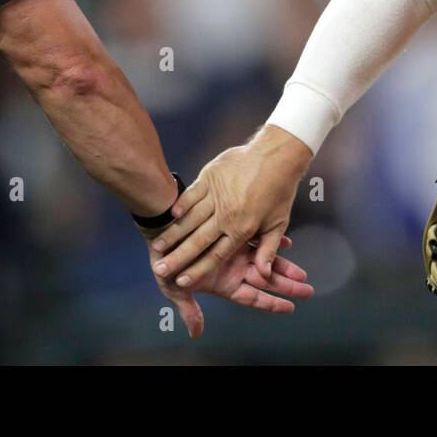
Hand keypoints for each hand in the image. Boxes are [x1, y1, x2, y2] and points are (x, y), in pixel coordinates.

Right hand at [148, 234, 313, 337]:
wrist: (160, 231)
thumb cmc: (166, 262)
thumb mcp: (175, 288)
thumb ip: (189, 309)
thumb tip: (195, 332)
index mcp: (224, 283)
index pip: (252, 297)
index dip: (271, 303)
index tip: (290, 308)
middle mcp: (233, 268)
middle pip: (265, 280)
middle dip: (286, 286)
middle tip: (307, 289)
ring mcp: (236, 249)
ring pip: (266, 259)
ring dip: (284, 265)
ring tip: (302, 272)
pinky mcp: (234, 230)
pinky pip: (257, 236)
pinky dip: (271, 239)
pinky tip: (287, 242)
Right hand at [150, 125, 312, 288]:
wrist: (277, 154)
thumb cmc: (279, 190)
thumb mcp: (278, 223)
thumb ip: (268, 249)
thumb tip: (264, 274)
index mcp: (242, 229)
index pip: (215, 255)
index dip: (197, 270)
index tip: (181, 281)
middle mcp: (226, 215)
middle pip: (197, 241)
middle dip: (177, 258)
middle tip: (159, 270)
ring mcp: (217, 195)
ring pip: (190, 219)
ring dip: (173, 234)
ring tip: (157, 247)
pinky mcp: (210, 177)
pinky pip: (192, 194)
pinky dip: (181, 205)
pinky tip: (170, 216)